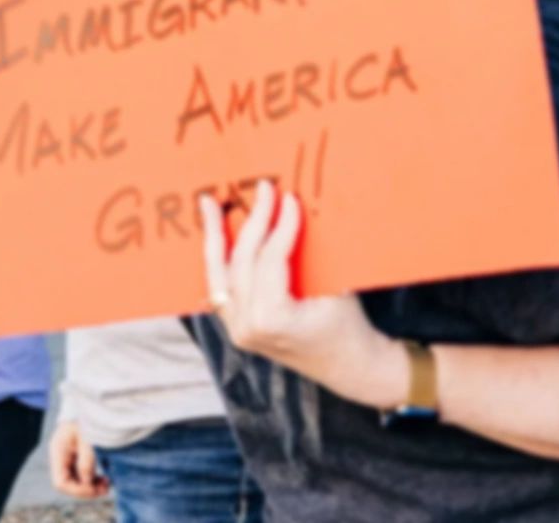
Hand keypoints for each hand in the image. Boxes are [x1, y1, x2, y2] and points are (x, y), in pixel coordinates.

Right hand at [48, 419, 110, 499]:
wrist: (87, 406)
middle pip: (68, 485)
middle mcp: (60, 458)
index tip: (94, 487)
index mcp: (58, 451)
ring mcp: (67, 459)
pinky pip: (81, 476)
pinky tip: (104, 479)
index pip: (61, 482)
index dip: (77, 490)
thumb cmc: (86, 419)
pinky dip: (92, 481)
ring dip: (91, 487)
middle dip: (86, 490)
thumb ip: (86, 460)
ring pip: (75, 483)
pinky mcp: (75, 459)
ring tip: (107, 484)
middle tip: (105, 488)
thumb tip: (87, 482)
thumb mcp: (88, 437)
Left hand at [199, 183, 403, 407]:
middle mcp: (245, 326)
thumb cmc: (349, 328)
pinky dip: (219, 260)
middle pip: (242, 262)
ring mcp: (236, 330)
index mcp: (271, 319)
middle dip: (252, 222)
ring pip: (219, 275)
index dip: (279, 226)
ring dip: (216, 237)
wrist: (350, 367)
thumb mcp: (334, 288)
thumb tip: (292, 208)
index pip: (270, 260)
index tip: (288, 198)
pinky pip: (221, 287)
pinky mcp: (235, 328)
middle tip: (262, 190)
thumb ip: (308, 253)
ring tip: (207, 204)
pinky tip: (215, 235)